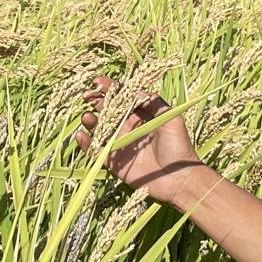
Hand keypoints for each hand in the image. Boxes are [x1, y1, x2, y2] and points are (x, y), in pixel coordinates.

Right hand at [75, 75, 206, 206]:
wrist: (180, 179)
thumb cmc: (179, 147)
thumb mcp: (171, 119)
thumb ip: (154, 103)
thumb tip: (135, 91)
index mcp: (141, 116)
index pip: (122, 98)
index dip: (109, 89)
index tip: (97, 82)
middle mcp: (128, 128)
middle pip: (107, 111)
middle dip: (96, 102)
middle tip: (86, 97)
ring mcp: (121, 145)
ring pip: (99, 130)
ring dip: (90, 121)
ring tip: (87, 117)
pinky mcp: (115, 163)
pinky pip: (96, 151)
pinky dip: (86, 144)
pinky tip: (81, 136)